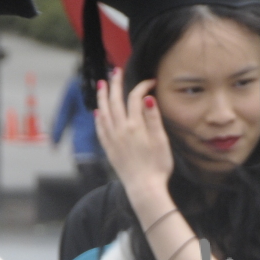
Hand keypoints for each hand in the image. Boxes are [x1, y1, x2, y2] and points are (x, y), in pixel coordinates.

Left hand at [94, 69, 173, 210]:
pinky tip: (98, 112)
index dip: (142, 86)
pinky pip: (100, 129)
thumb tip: (147, 97)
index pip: (135, 98)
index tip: (150, 82)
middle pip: (114, 101)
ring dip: (102, 97)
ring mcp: (112, 139)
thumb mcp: (161, 141)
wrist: (144, 188)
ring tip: (102, 85)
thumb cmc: (157, 166)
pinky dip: (98, 118)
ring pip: (103, 112)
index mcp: (135, 126)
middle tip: (116, 71)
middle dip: (115, 84)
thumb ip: (153, 118)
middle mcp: (120, 130)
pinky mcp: (109, 149)